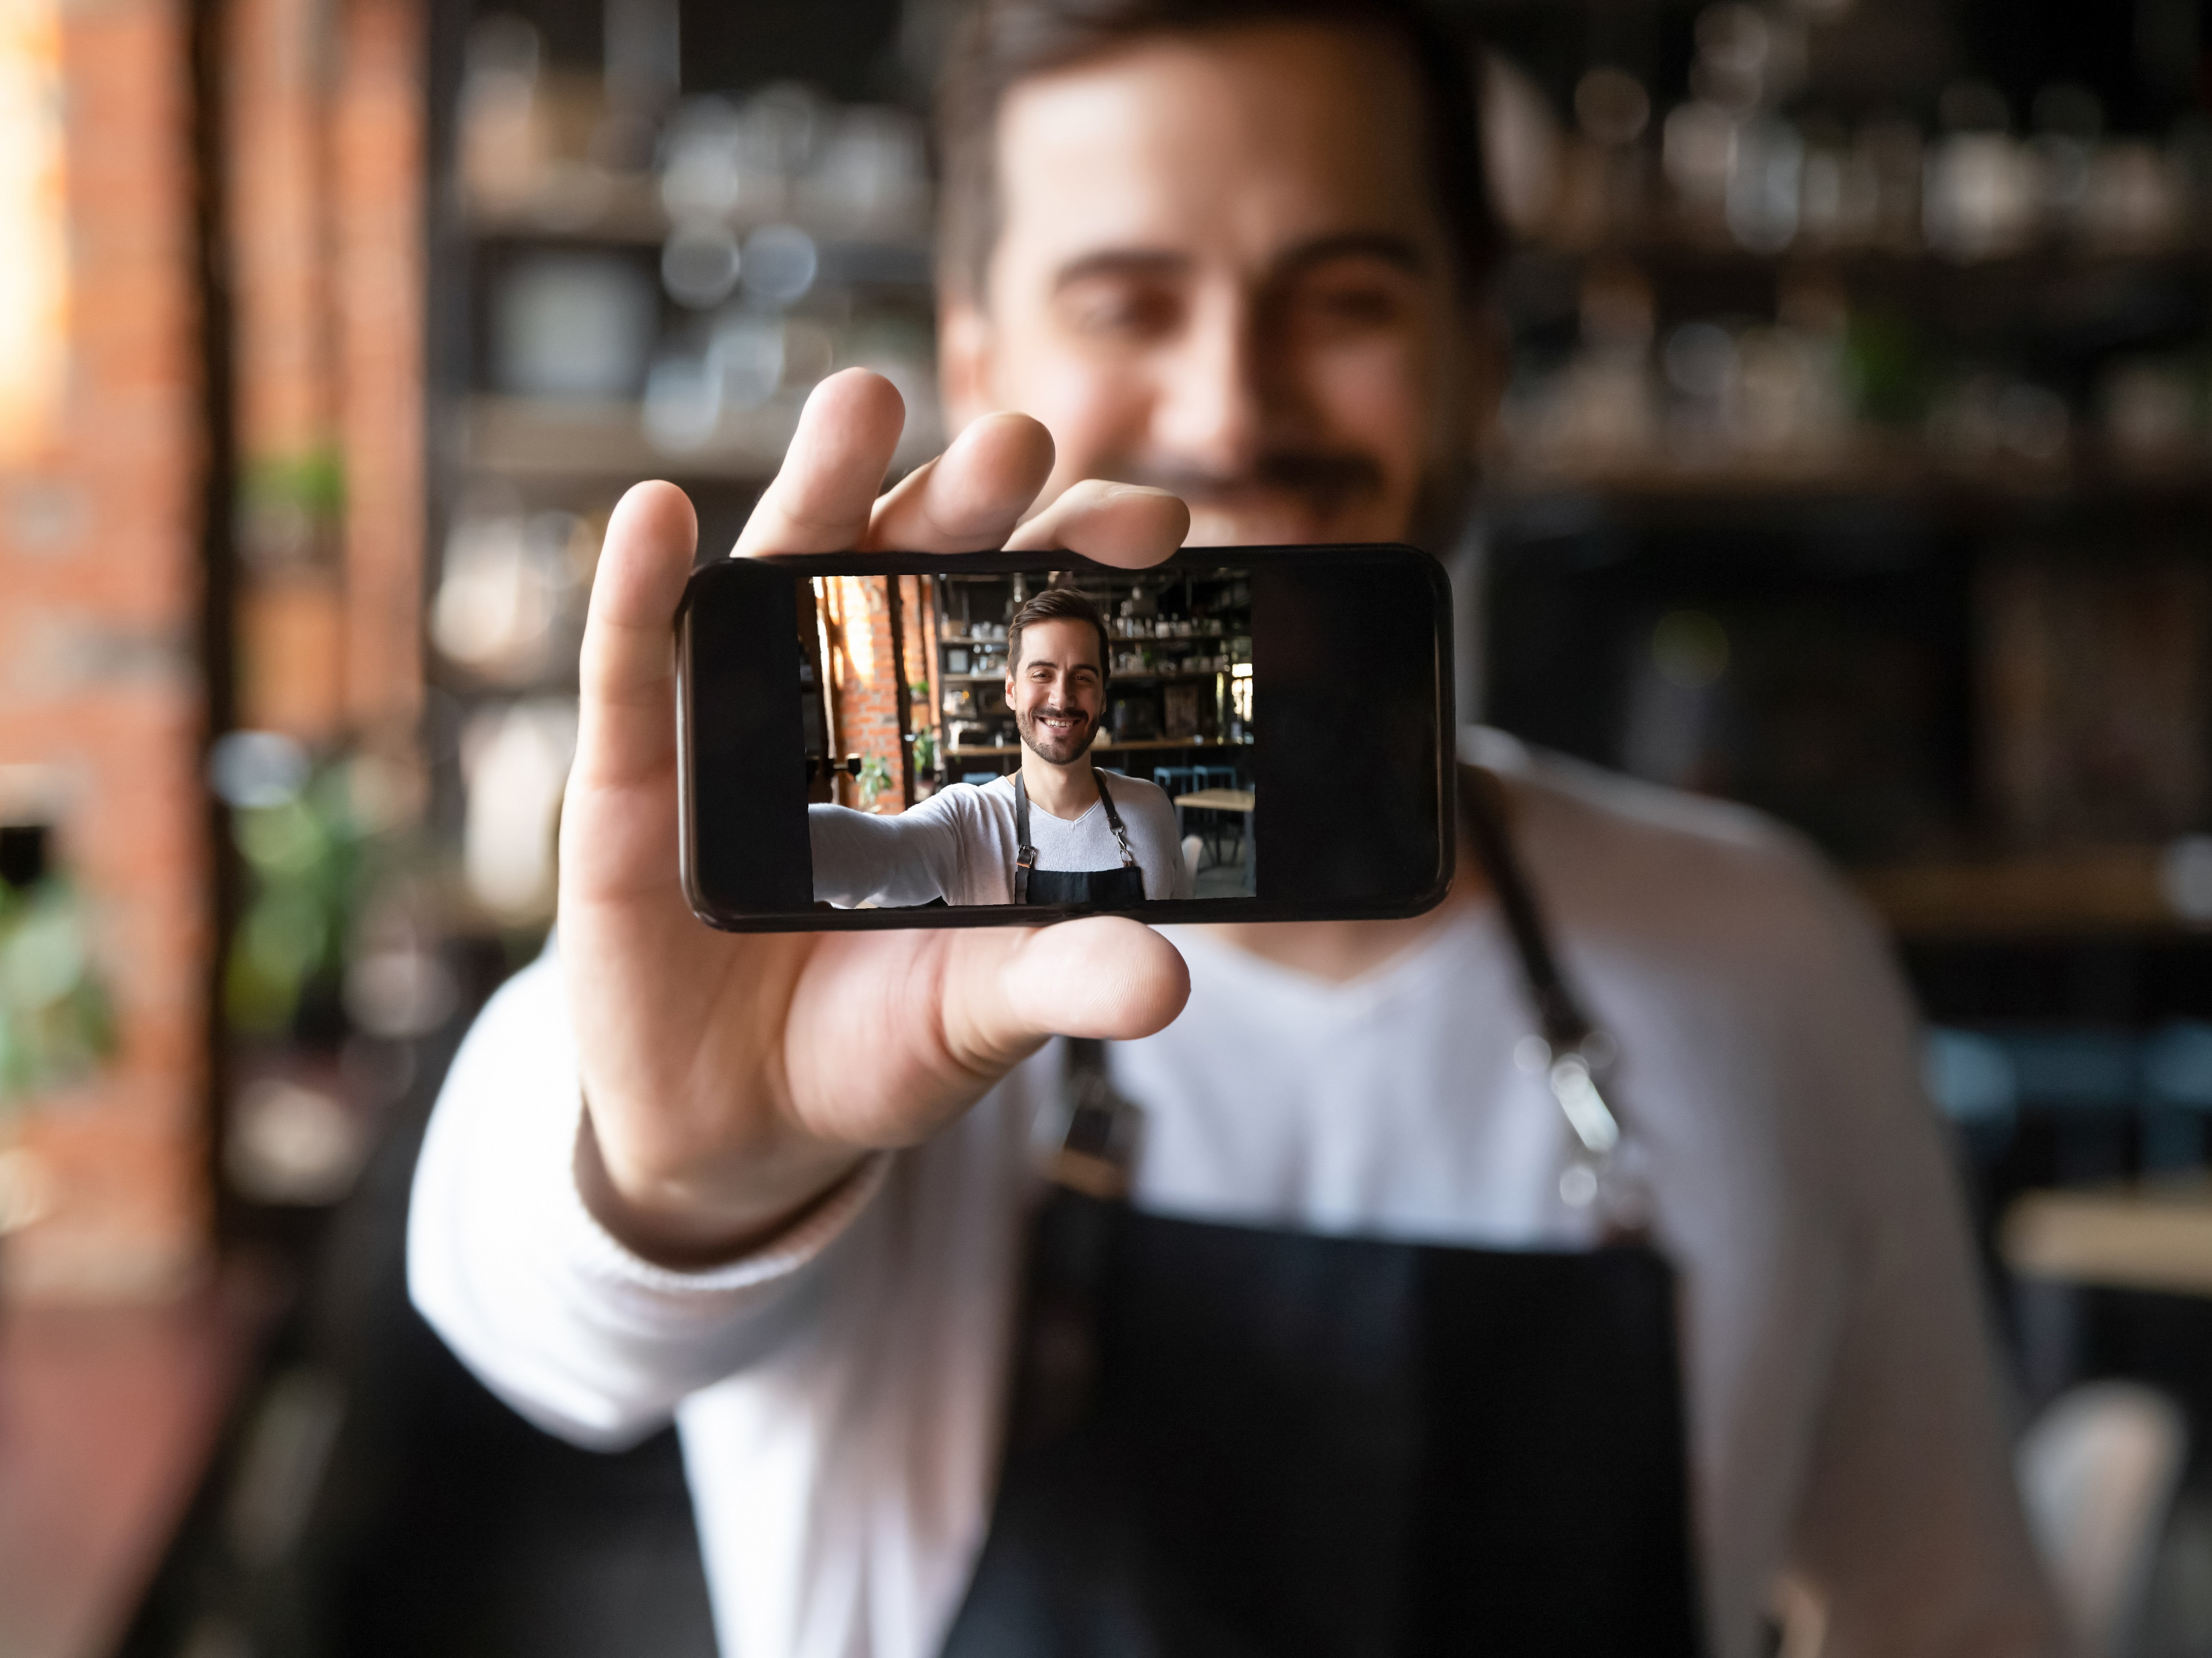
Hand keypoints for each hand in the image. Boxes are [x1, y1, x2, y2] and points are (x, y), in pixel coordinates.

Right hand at [562, 370, 1192, 1265]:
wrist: (744, 1128)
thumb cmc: (875, 1042)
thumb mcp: (977, 1013)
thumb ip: (1061, 981)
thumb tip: (1169, 982)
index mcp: (948, 737)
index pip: (1019, 621)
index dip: (1075, 561)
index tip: (1155, 522)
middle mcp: (847, 700)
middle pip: (906, 565)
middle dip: (962, 498)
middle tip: (1019, 443)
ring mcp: (734, 722)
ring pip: (774, 576)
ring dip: (816, 485)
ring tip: (861, 404)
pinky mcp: (632, 776)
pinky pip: (631, 667)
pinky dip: (639, 589)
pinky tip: (662, 514)